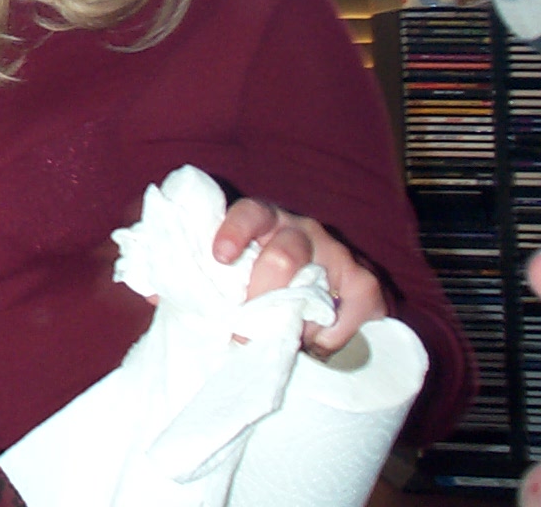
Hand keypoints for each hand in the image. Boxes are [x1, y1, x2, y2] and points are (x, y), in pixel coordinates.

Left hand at [214, 197, 387, 354]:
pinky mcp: (364, 280)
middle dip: (261, 298)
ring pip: (315, 287)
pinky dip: (331, 335)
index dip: (235, 231)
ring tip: (282, 342)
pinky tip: (317, 342)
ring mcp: (337, 252)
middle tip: (245, 332)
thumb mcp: (240, 271)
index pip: (251, 213)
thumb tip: (192, 313)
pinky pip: (350, 311)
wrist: (322, 279)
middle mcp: (301, 230)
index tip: (222, 257)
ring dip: (295, 323)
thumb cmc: (264, 276)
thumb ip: (222, 283)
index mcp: (264, 221)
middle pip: (283, 257)